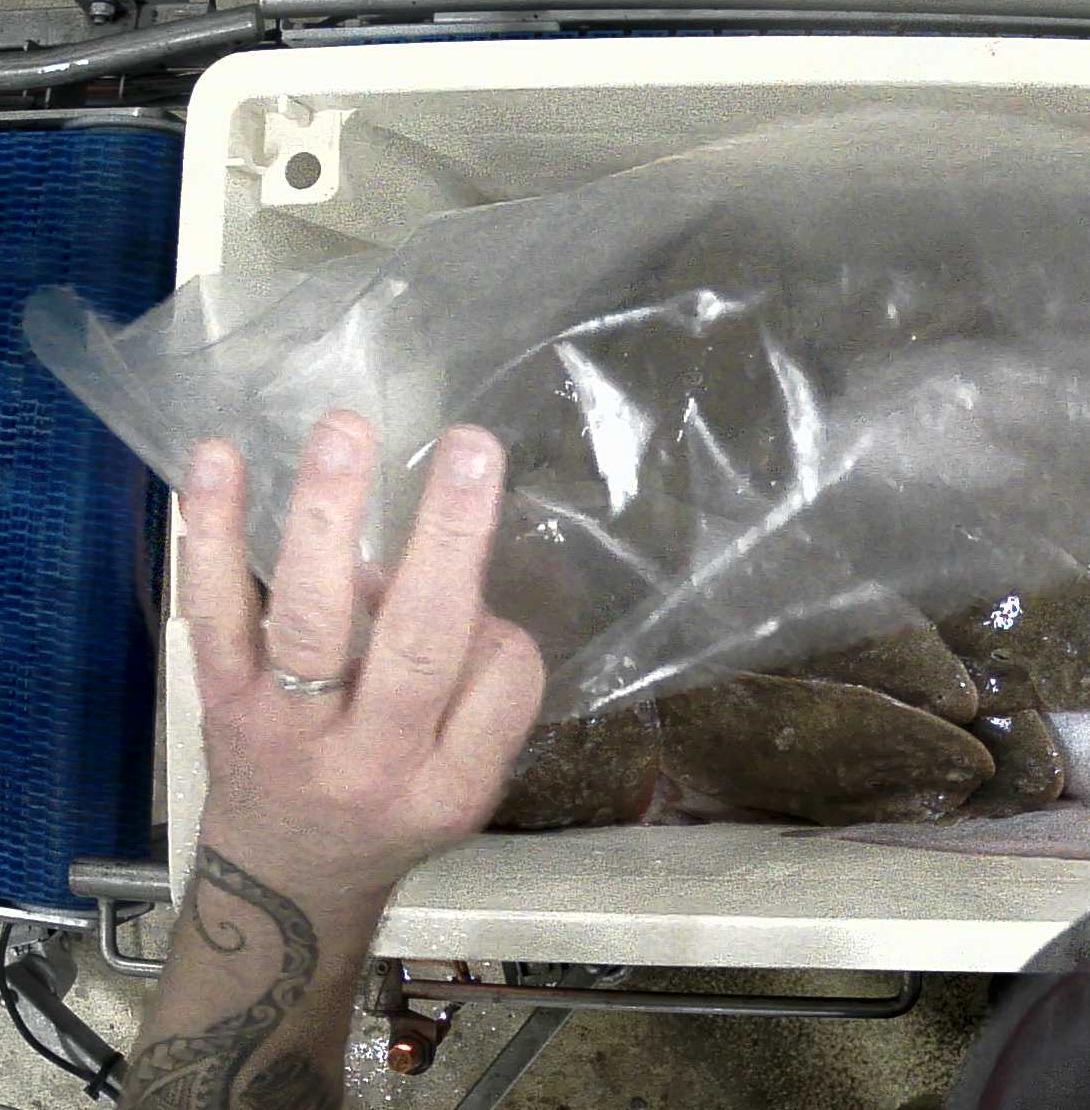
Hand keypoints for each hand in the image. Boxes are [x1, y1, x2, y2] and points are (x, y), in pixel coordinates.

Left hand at [178, 411, 543, 903]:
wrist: (283, 879)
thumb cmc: (393, 814)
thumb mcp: (463, 784)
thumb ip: (477, 692)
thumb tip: (444, 569)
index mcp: (451, 785)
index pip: (503, 678)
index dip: (504, 632)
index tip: (487, 620)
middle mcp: (372, 763)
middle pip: (420, 645)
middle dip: (449, 538)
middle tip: (470, 449)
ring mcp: (289, 732)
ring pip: (314, 621)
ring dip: (328, 516)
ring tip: (346, 431)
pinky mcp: (221, 701)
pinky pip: (217, 615)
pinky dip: (213, 535)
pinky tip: (219, 459)